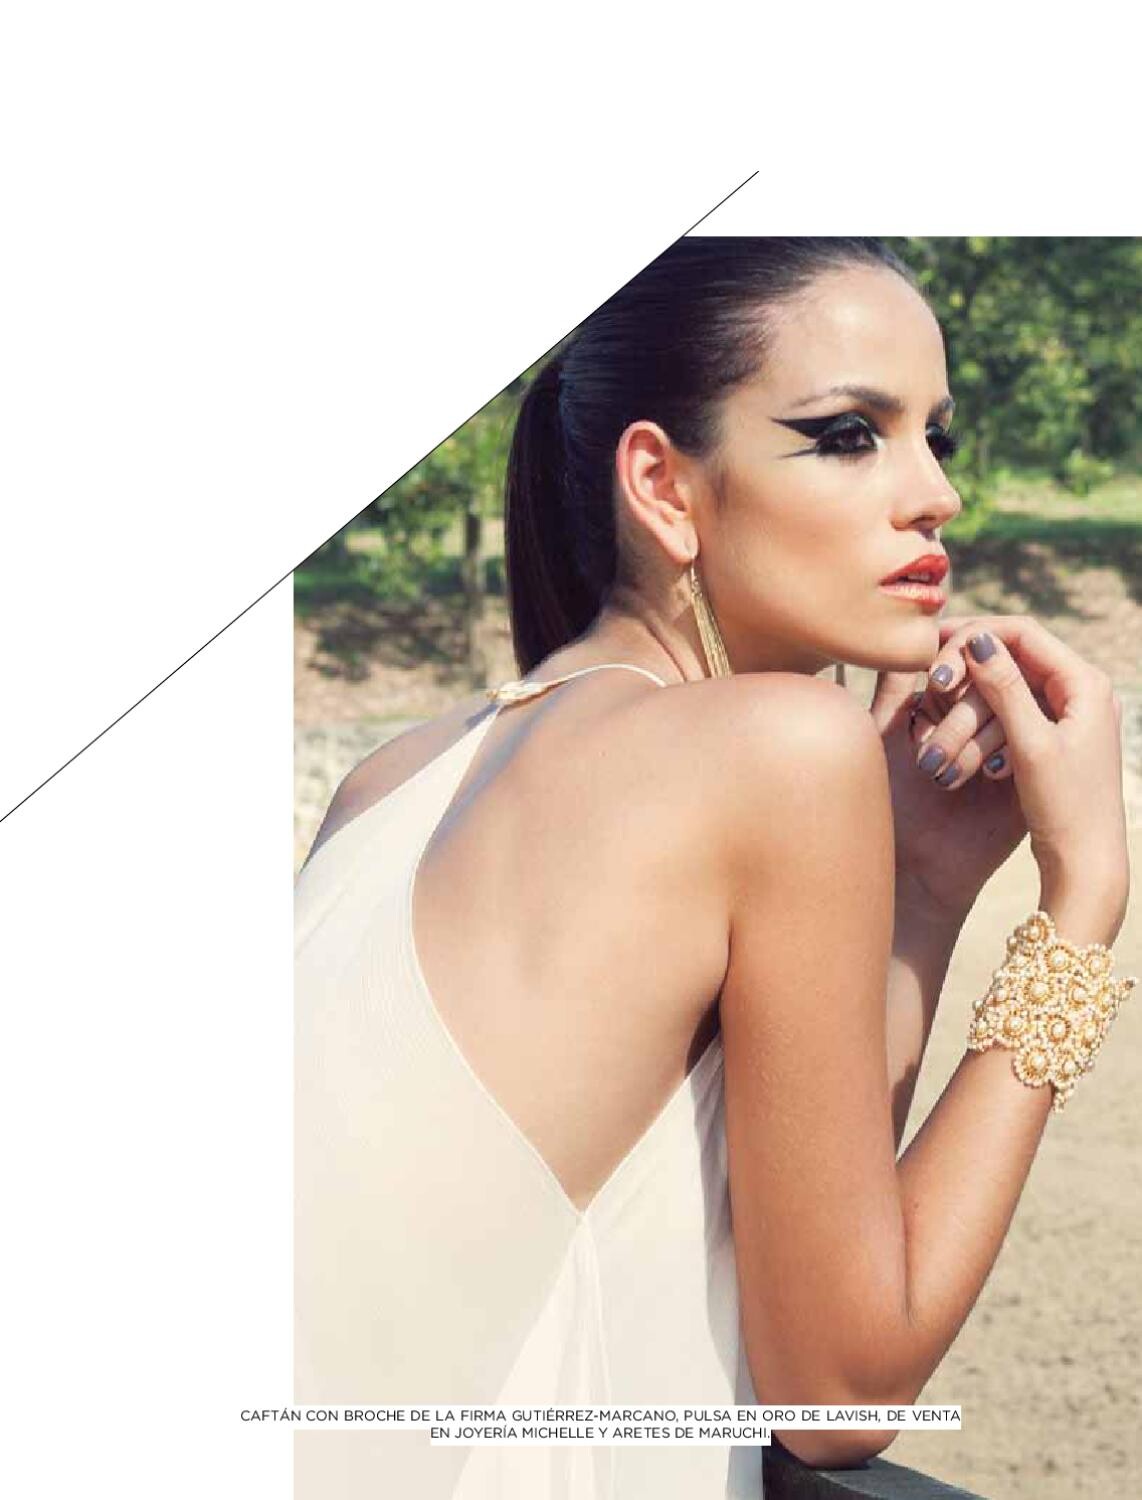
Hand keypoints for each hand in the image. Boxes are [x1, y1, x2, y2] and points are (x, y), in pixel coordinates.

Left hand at [871, 644, 1028, 924]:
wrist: (911, 863)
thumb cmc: (891, 800)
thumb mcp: (887, 735)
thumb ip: (897, 685)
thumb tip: (906, 637)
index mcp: (951, 705)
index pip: (965, 661)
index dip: (954, 661)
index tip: (936, 683)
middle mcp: (983, 720)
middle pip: (993, 680)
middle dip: (965, 706)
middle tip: (934, 742)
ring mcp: (1008, 746)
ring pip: (1012, 708)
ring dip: (977, 735)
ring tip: (940, 772)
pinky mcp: (1028, 775)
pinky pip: (1031, 742)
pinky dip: (1008, 751)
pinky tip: (985, 776)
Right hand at [936, 615, 1129, 944]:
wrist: (1085, 864)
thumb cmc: (1065, 807)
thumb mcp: (1031, 745)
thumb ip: (1005, 688)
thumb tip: (978, 639)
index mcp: (1086, 684)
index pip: (1024, 633)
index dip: (977, 632)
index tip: (934, 641)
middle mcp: (1082, 691)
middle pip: (1016, 653)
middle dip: (970, 662)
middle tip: (929, 671)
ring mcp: (1069, 714)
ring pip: (1011, 682)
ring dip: (974, 693)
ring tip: (939, 705)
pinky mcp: (1056, 736)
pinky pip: (1014, 709)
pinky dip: (985, 715)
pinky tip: (962, 729)